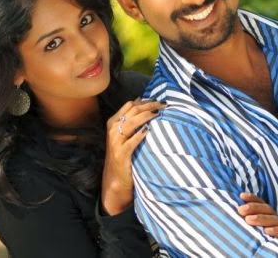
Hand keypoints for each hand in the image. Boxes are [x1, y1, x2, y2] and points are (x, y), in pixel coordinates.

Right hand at [101, 99, 164, 214]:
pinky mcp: (121, 154)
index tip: (159, 101)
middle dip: (149, 105)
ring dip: (146, 116)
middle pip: (132, 111)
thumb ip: (131, 118)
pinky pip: (131, 141)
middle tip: (164, 105)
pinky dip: (140, 134)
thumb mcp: (124, 134)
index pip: (130, 105)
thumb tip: (141, 100)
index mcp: (113, 122)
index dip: (145, 101)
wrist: (115, 178)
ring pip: (131, 123)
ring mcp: (115, 142)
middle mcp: (112, 130)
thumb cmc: (123, 154)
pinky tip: (148, 131)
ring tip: (159, 114)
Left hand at [238, 192, 277, 242]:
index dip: (252, 198)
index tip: (242, 196)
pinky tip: (267, 231)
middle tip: (241, 210)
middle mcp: (276, 220)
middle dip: (253, 207)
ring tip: (248, 219)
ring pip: (274, 220)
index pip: (261, 203)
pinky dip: (276, 231)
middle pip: (267, 209)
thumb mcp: (256, 229)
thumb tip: (237, 211)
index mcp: (269, 215)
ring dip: (261, 218)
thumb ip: (249, 219)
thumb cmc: (264, 241)